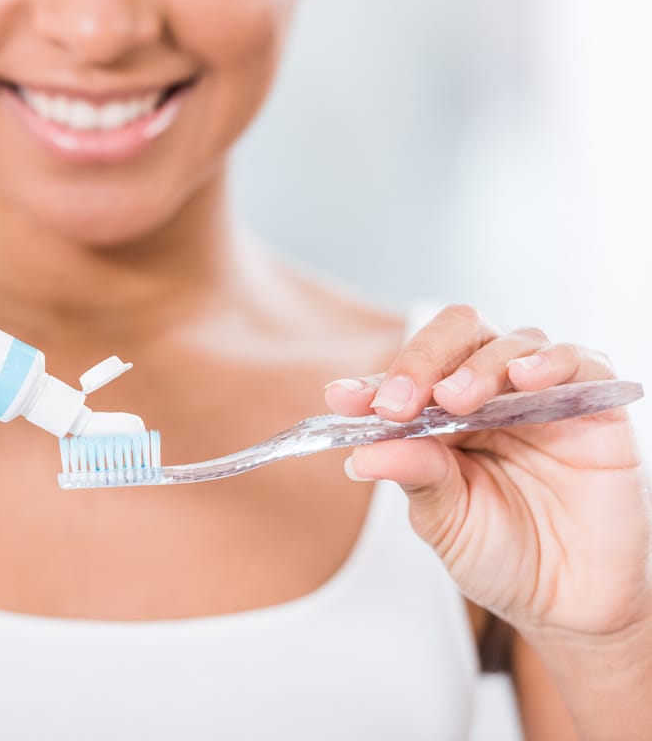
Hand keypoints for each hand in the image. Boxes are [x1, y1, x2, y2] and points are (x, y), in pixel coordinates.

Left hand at [324, 305, 651, 640]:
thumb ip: (414, 477)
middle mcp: (489, 394)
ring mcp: (541, 396)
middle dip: (420, 361)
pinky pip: (580, 363)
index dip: (371, 384)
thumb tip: (361, 454)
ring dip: (476, 366)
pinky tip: (525, 378)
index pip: (404, 378)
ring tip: (455, 399)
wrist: (569, 602)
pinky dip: (551, 362)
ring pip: (511, 343)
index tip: (342, 399)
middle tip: (400, 403)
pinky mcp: (594, 407)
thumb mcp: (445, 520)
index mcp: (441, 415)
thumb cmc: (501, 554)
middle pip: (456, 336)